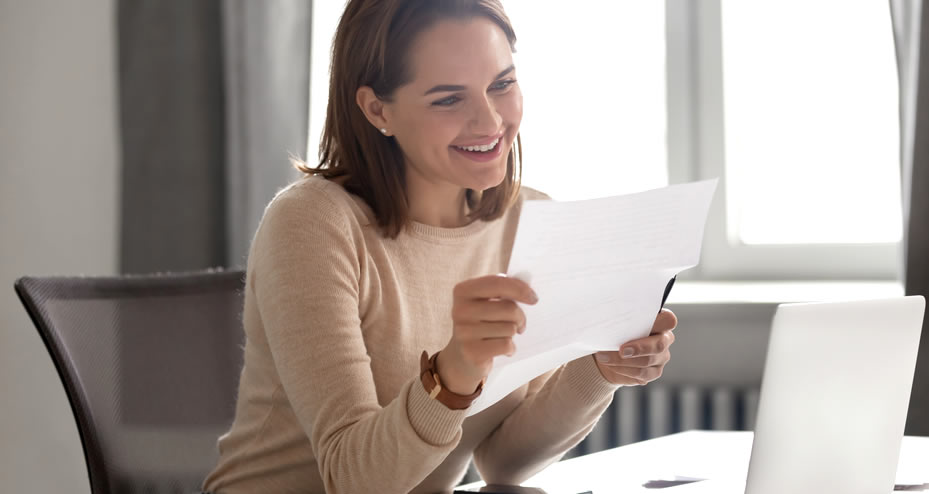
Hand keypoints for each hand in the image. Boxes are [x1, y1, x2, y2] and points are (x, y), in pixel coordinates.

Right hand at [436, 274, 537, 394]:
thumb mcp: (485, 303)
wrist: (461, 357)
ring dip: (512, 334)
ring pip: (510, 328)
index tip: (533, 298)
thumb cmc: (481, 325)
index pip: (497, 283)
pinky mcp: (472, 352)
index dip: (520, 289)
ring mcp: (464, 332)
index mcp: (463, 291)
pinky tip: (501, 350)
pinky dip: (510, 348)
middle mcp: (460, 310)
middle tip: (519, 324)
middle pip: (508, 308)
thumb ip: (503, 291)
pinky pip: (506, 345)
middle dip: (520, 317)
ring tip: (502, 337)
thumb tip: (528, 292)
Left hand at [593, 309, 676, 385]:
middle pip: (659, 345)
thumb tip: (610, 321)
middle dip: (639, 348)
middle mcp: (664, 340)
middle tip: (621, 350)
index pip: (668, 320)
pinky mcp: (654, 372)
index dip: (659, 322)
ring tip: (604, 357)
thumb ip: (621, 322)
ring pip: (647, 361)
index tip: (638, 324)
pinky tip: (611, 365)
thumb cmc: (614, 333)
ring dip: (622, 361)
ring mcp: (661, 357)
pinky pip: (641, 374)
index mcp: (659, 323)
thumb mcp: (616, 324)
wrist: (607, 354)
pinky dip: (623, 370)